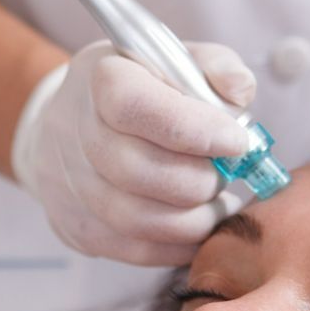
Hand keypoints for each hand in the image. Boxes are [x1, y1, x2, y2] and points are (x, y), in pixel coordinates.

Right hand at [12, 40, 255, 265]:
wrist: (71, 125)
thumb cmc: (138, 90)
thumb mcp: (174, 60)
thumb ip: (214, 66)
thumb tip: (238, 91)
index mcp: (101, 79)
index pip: (137, 107)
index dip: (194, 128)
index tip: (236, 141)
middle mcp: (76, 133)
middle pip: (142, 171)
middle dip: (202, 180)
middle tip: (226, 174)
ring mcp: (72, 186)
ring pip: (142, 221)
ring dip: (196, 219)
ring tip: (218, 203)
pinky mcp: (78, 227)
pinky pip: (138, 250)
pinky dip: (180, 243)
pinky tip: (197, 223)